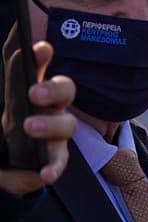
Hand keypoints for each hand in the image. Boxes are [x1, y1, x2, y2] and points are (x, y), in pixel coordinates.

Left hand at [0, 42, 75, 196]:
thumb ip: (3, 84)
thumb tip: (13, 56)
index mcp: (28, 89)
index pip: (36, 67)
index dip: (40, 57)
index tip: (40, 49)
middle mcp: (47, 107)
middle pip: (65, 90)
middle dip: (53, 89)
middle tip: (33, 93)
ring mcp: (54, 133)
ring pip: (67, 125)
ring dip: (50, 125)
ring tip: (29, 128)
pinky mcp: (52, 159)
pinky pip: (59, 162)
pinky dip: (54, 167)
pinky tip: (44, 173)